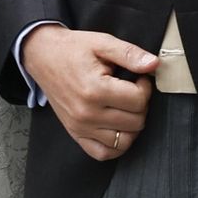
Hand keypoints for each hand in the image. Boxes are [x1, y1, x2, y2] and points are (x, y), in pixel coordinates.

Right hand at [21, 25, 157, 160]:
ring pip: (123, 141)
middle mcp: (87, 113)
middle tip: (131, 91)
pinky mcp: (75, 134)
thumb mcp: (102, 43)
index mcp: (95, 90)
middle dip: (140, 105)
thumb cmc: (73, 49)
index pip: (138, 101)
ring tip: (126, 108)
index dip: (145, 87)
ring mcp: (80, 127)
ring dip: (132, 126)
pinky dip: (116, 146)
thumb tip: (154, 65)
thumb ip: (129, 54)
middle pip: (135, 122)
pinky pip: (103, 153)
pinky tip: (118, 128)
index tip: (138, 78)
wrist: (43, 56)